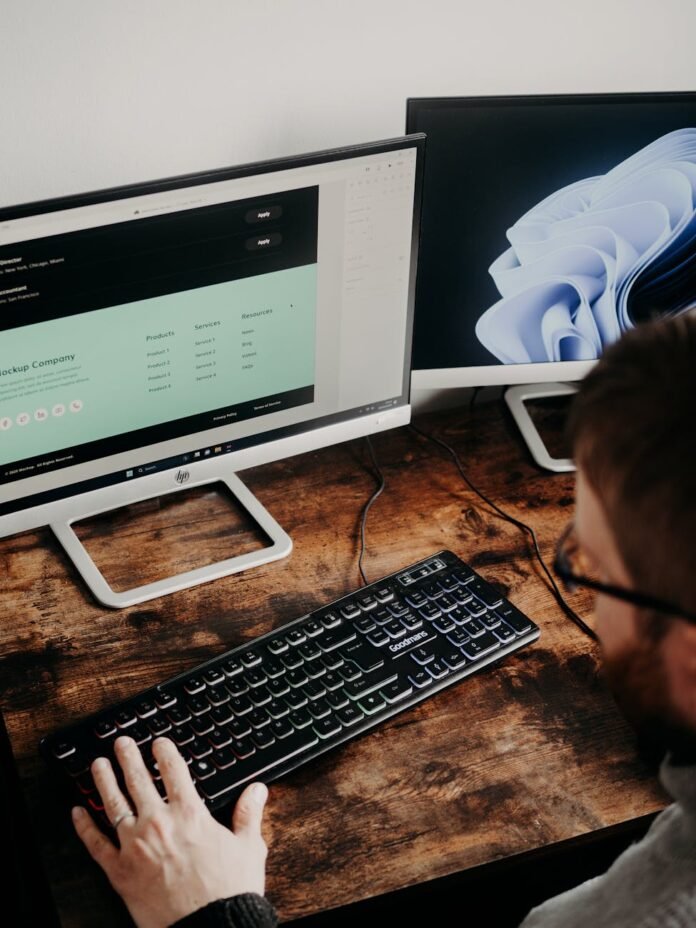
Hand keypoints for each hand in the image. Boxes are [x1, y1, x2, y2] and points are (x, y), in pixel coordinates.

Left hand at [72, 735, 268, 927]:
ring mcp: (135, 846)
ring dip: (104, 781)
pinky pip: (96, 844)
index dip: (164, 752)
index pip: (174, 770)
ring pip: (113, 804)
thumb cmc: (228, 890)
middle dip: (128, 757)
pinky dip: (84, 827)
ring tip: (98, 765)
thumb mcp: (248, 847)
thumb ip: (249, 814)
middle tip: (121, 743)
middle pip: (138, 780)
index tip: (158, 743)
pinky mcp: (119, 872)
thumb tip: (257, 790)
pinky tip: (78, 812)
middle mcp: (159, 823)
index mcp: (190, 814)